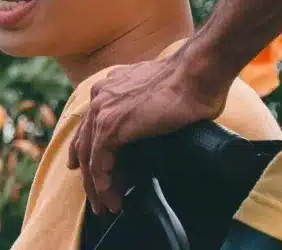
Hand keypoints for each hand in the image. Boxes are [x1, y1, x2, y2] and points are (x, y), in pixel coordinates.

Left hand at [66, 52, 229, 214]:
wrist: (196, 74)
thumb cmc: (189, 83)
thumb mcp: (156, 94)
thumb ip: (143, 107)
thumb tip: (150, 127)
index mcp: (108, 88)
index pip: (90, 127)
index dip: (89, 153)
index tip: (94, 174)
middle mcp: (99, 97)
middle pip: (85, 144)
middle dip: (90, 176)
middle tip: (97, 200)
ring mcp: (101, 111)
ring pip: (89, 157)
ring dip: (96, 186)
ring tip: (106, 207)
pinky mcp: (110, 127)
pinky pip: (99, 162)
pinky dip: (104, 184)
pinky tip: (111, 198)